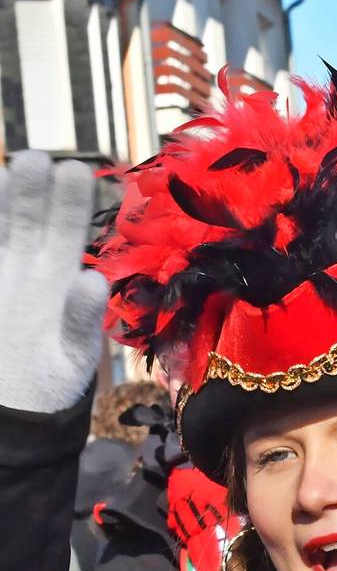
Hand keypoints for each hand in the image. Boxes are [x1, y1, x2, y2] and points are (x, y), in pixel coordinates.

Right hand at [0, 151, 107, 411]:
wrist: (15, 409)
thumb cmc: (52, 383)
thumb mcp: (72, 357)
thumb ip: (80, 319)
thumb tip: (93, 279)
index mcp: (61, 279)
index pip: (68, 231)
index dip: (71, 202)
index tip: (77, 172)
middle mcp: (28, 267)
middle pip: (30, 218)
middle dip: (34, 188)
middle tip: (41, 161)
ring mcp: (0, 272)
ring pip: (0, 227)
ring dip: (3, 200)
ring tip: (11, 173)